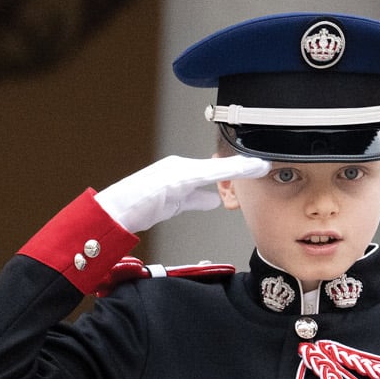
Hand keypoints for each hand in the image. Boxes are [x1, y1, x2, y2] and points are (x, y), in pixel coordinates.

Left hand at [94, 154, 271, 232]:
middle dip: (235, 172)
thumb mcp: (186, 178)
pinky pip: (194, 198)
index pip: (222, 163)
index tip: (263, 165)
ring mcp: (175, 189)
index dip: (243, 164)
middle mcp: (180, 173)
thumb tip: (248, 166)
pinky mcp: (170, 203)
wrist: (116, 215)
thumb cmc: (144, 194)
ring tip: (240, 185)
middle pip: (215, 171)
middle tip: (256, 172)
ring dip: (222, 185)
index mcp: (184, 164)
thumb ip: (217, 172)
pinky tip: (213, 201)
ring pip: (206, 184)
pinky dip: (206, 198)